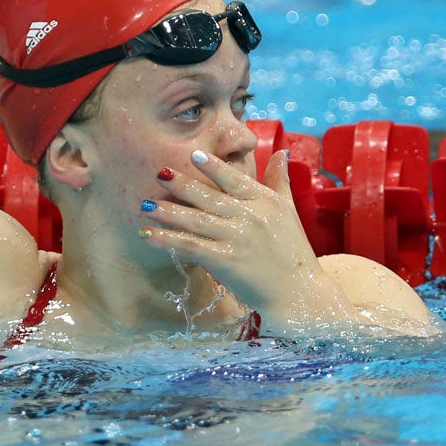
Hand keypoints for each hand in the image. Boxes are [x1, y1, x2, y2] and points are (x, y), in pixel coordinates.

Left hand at [139, 149, 355, 332]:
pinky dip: (167, 239)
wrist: (300, 294)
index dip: (213, 167)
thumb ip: (280, 180)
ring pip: (196, 220)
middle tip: (158, 172)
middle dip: (181, 184)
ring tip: (144, 204)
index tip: (192, 155)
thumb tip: (281, 152)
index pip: (234, 179)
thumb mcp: (289, 210)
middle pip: (209, 197)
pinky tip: (148, 234)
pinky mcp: (226, 261)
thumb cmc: (294, 252)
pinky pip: (191, 246)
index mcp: (265, 201)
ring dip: (167, 211)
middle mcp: (250, 216)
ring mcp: (237, 239)